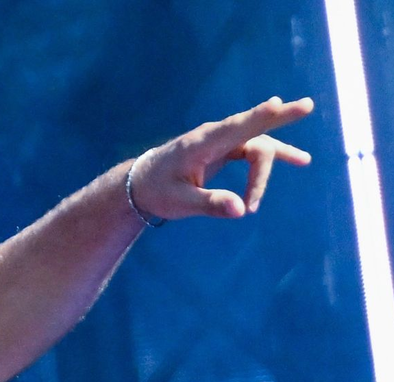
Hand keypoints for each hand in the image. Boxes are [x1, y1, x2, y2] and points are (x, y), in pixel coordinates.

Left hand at [130, 96, 313, 220]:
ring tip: (304, 161)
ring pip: (257, 145)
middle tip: (306, 109)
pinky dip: (276, 156)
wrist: (142, 183)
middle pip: (252, 130)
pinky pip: (255, 150)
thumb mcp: (180, 202)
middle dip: (278, 120)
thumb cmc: (158, 191)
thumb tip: (241, 210)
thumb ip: (211, 204)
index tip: (278, 104)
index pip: (233, 127)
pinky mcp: (226, 149)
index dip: (257, 117)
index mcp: (200, 144)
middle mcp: (214, 137)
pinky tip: (301, 160)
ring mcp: (222, 141)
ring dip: (272, 164)